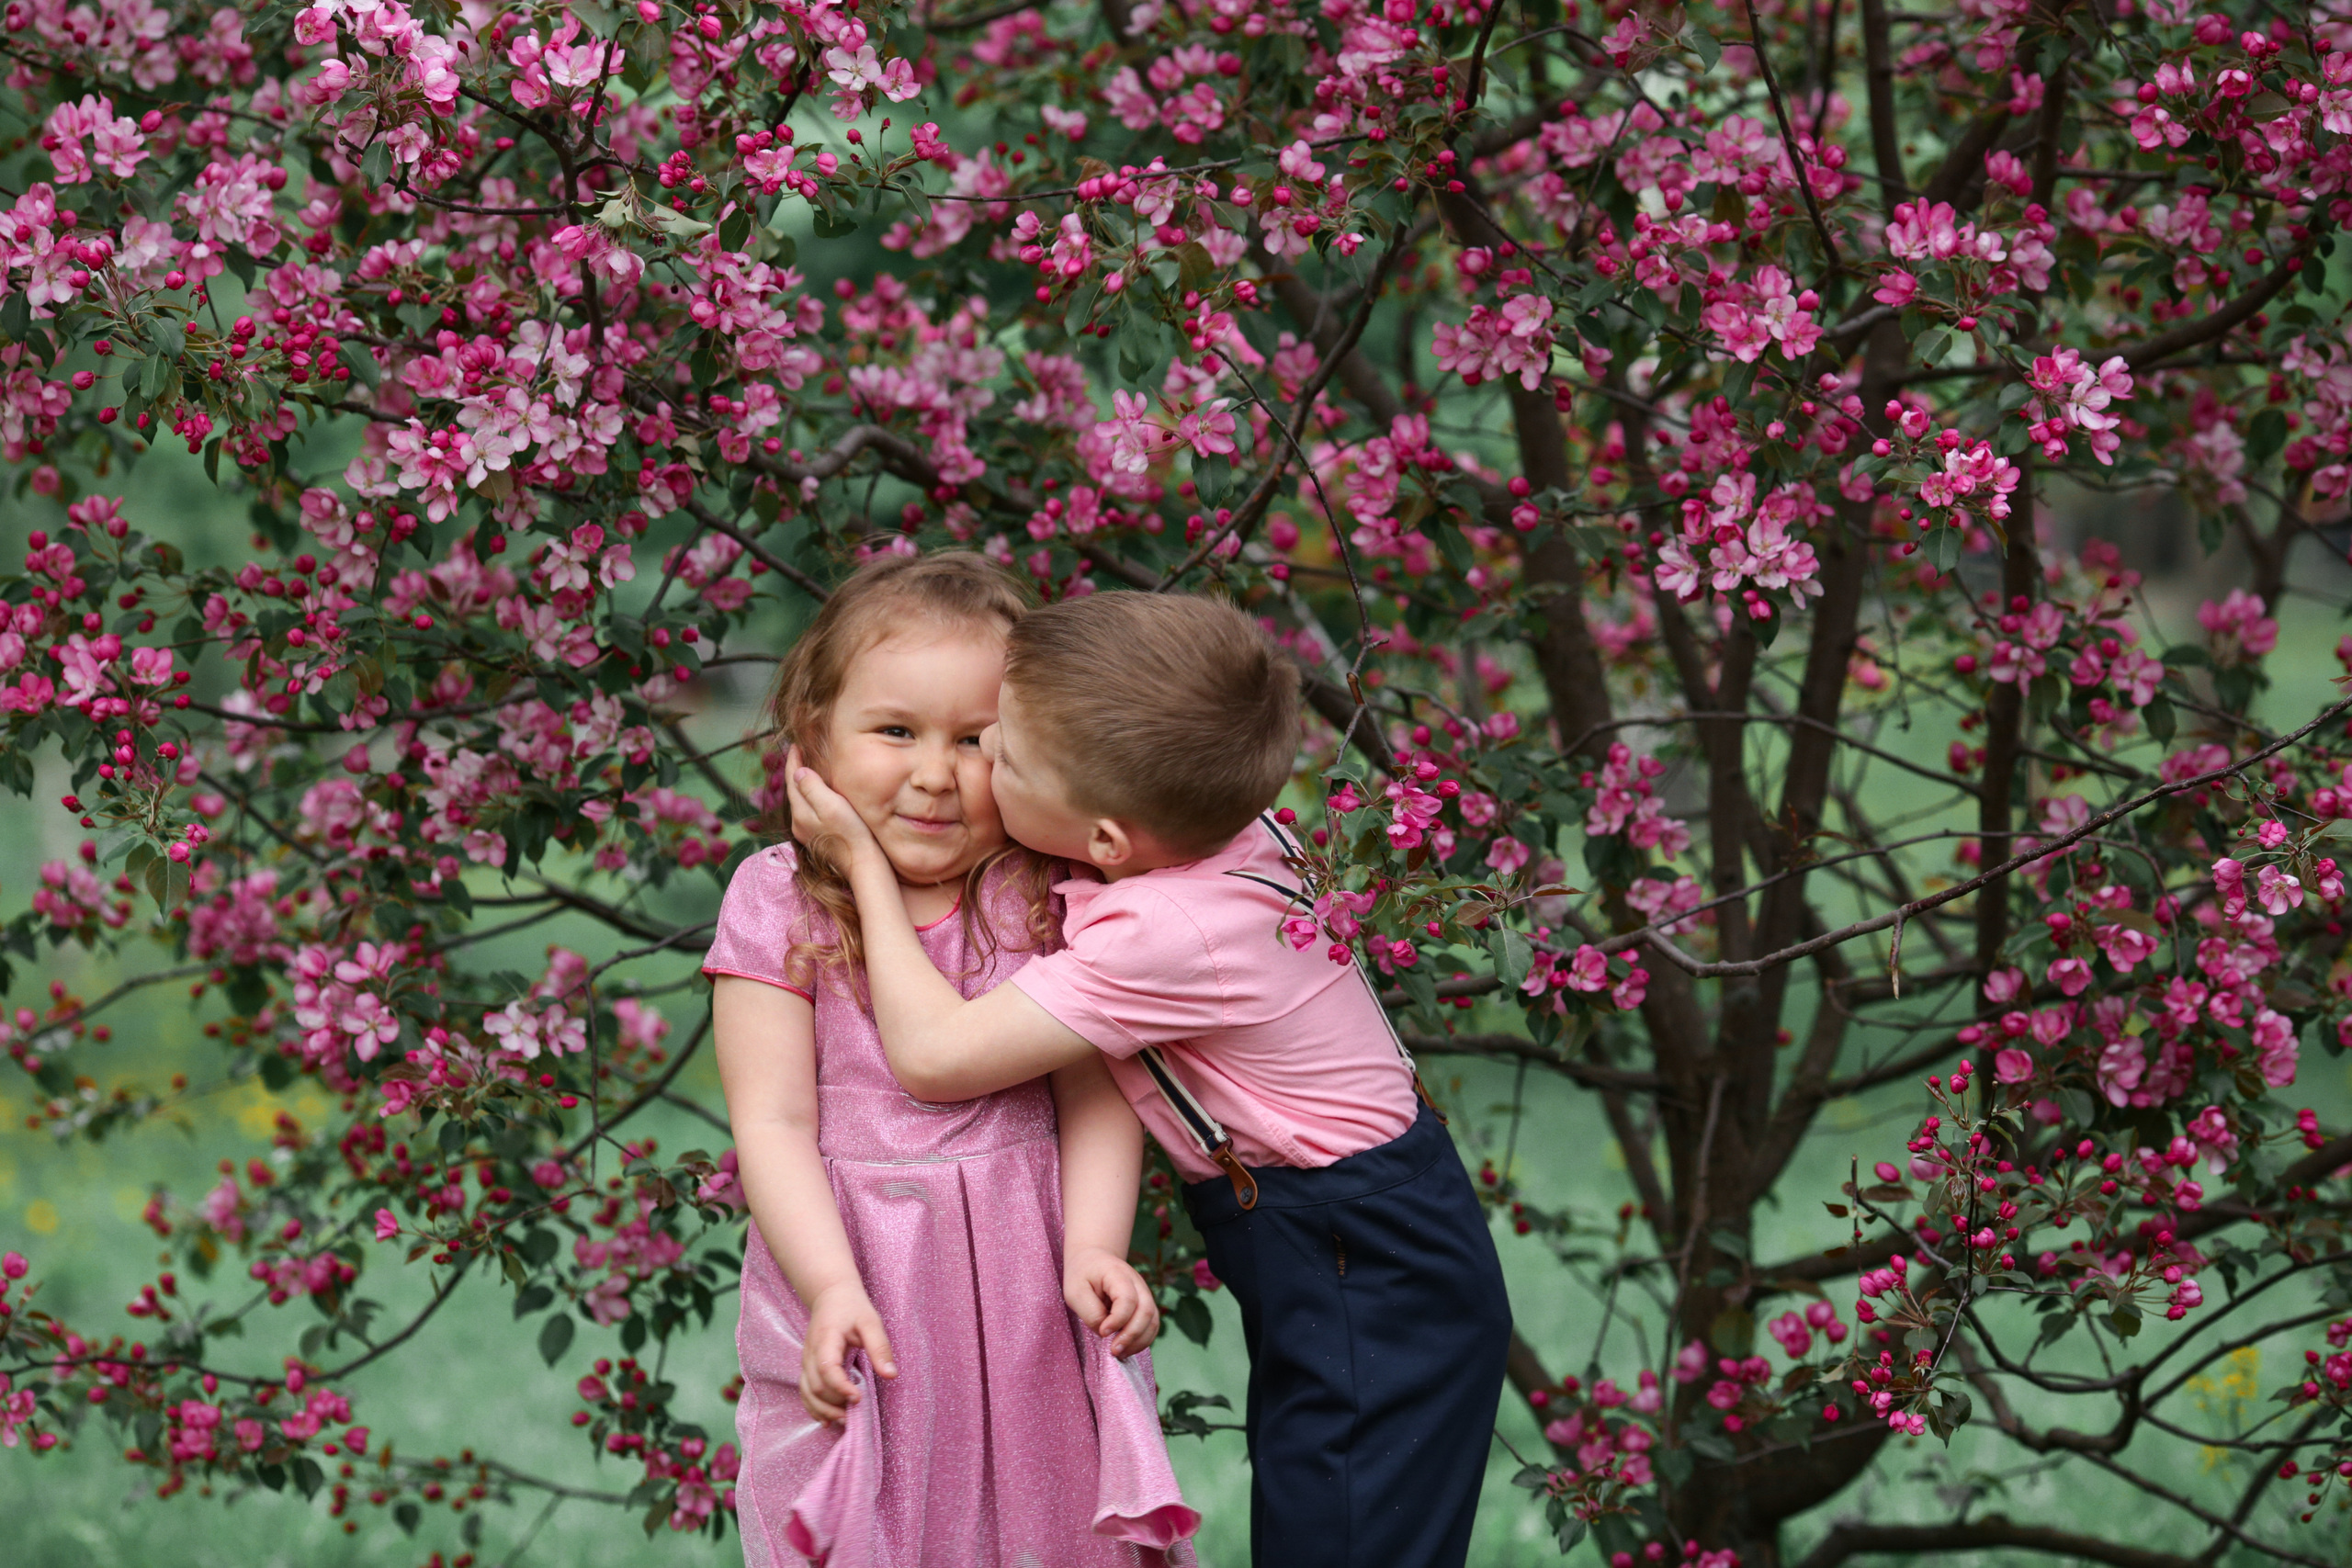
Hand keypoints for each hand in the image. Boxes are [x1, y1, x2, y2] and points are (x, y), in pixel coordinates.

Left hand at [783, 746, 882, 873]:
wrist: (863, 864)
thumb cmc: (852, 833)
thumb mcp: (831, 805)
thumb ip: (812, 787)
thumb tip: (798, 772)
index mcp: (800, 812)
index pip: (791, 779)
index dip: (793, 760)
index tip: (796, 745)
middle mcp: (798, 823)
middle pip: (793, 790)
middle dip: (795, 771)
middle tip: (801, 753)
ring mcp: (807, 832)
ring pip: (801, 801)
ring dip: (803, 784)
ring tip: (808, 768)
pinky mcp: (818, 838)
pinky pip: (809, 810)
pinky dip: (810, 797)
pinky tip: (819, 794)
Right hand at [799, 1281, 896, 1423]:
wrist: (830, 1294)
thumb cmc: (852, 1307)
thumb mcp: (871, 1322)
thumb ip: (880, 1347)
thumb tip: (891, 1375)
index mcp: (826, 1340)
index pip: (827, 1369)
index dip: (841, 1387)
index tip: (858, 1397)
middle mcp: (810, 1353)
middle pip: (815, 1387)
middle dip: (833, 1404)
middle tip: (855, 1413)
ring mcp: (806, 1360)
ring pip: (807, 1392)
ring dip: (822, 1410)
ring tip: (843, 1420)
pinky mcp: (807, 1366)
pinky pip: (804, 1391)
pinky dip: (813, 1407)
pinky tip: (826, 1419)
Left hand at [1065, 1245, 1160, 1358]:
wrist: (1094, 1260)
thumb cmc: (1082, 1276)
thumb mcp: (1075, 1292)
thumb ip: (1090, 1313)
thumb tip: (1106, 1333)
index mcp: (1118, 1274)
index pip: (1127, 1299)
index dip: (1117, 1320)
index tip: (1102, 1332)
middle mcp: (1137, 1283)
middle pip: (1145, 1311)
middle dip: (1131, 1335)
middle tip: (1113, 1350)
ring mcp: (1144, 1294)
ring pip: (1152, 1321)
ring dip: (1139, 1341)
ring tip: (1120, 1353)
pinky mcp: (1145, 1305)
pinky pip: (1151, 1325)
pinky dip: (1142, 1340)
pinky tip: (1126, 1348)